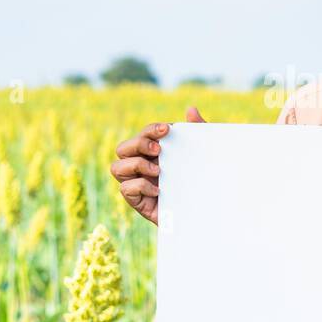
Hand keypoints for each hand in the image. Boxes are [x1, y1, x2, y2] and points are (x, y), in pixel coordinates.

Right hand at [109, 109, 205, 224]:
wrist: (204, 211)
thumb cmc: (201, 179)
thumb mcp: (204, 154)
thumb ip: (199, 131)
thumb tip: (191, 110)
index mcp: (152, 152)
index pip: (142, 135)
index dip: (150, 130)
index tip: (167, 129)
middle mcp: (140, 166)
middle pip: (123, 148)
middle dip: (139, 144)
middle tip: (159, 150)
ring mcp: (137, 184)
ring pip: (116, 167)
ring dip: (136, 164)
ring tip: (159, 171)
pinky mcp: (138, 201)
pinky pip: (125, 189)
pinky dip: (140, 186)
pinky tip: (159, 189)